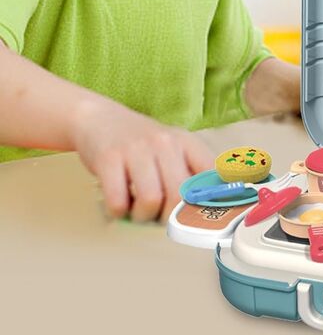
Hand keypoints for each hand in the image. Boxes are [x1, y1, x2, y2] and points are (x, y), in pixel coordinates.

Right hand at [73, 100, 213, 222]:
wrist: (98, 118)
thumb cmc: (140, 144)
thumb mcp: (173, 149)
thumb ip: (191, 174)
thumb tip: (208, 210)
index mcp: (186, 142)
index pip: (212, 174)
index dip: (211, 200)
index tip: (202, 216)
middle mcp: (165, 142)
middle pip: (180, 195)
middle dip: (170, 217)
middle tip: (160, 216)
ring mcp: (136, 148)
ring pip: (151, 200)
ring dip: (143, 216)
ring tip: (138, 210)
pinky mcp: (108, 158)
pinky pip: (118, 201)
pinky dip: (119, 212)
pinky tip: (119, 204)